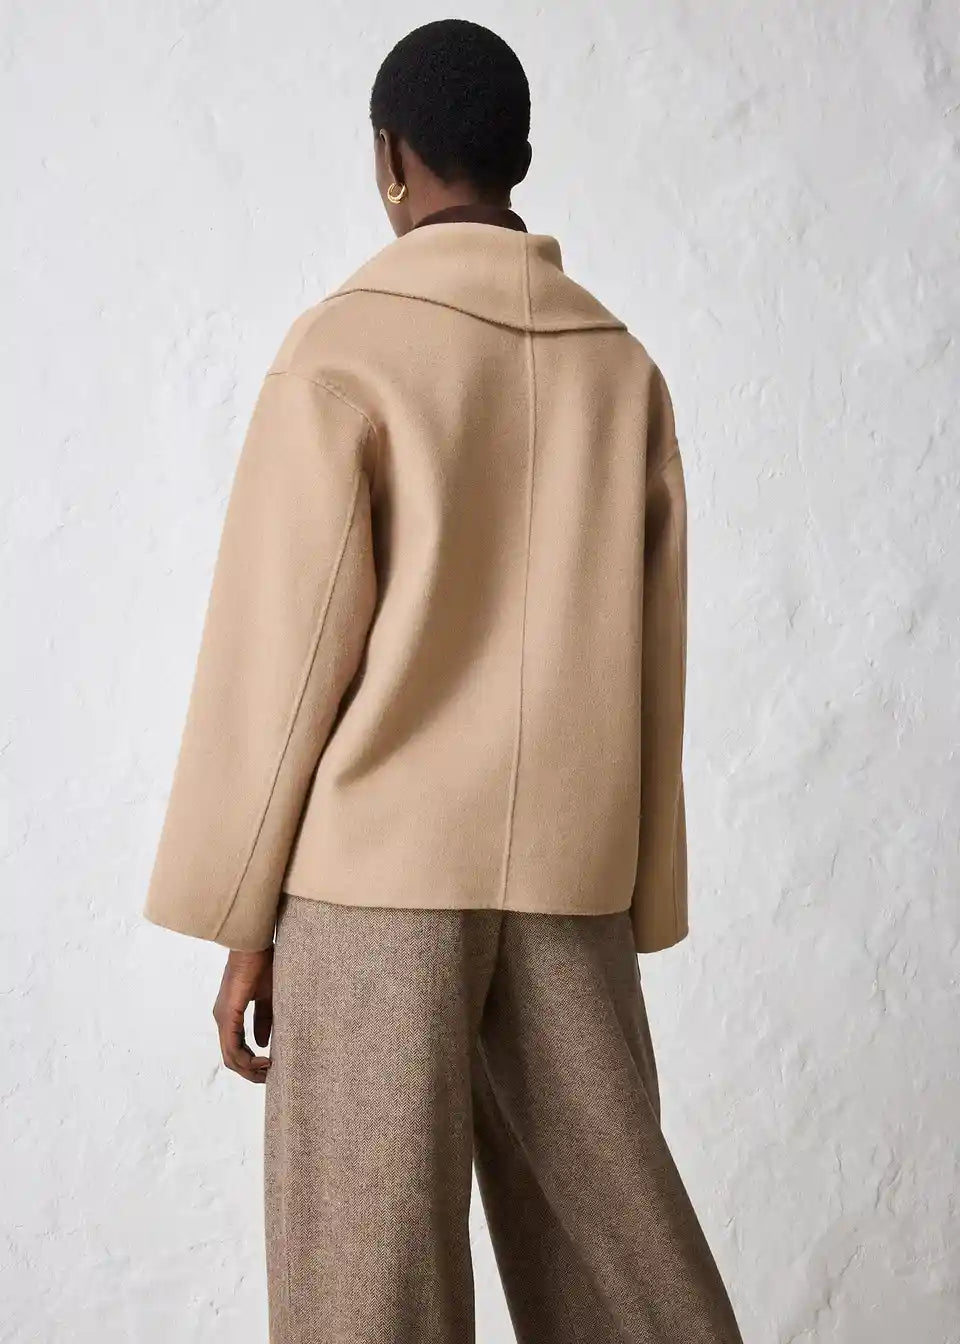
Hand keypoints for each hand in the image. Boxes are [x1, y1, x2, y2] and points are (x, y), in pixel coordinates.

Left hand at [213, 947, 273, 1082]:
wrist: (254, 946)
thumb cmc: (262, 965)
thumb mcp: (267, 998)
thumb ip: (263, 1020)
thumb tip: (262, 1042)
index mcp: (230, 1015)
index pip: (236, 1049)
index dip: (252, 1062)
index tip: (272, 1066)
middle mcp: (222, 1019)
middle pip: (231, 1059)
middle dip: (251, 1072)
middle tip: (270, 1076)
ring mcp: (223, 1018)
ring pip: (231, 1057)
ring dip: (250, 1068)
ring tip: (269, 1070)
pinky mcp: (228, 1015)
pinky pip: (232, 1046)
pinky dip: (247, 1058)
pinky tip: (264, 1059)